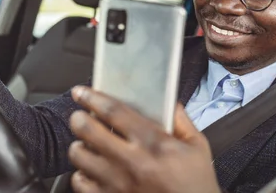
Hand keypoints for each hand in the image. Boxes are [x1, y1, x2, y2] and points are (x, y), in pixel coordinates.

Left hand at [68, 86, 221, 192]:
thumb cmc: (195, 185)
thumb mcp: (197, 147)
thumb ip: (181, 121)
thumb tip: (168, 101)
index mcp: (153, 143)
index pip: (114, 111)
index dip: (93, 97)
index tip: (82, 92)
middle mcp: (131, 162)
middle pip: (88, 130)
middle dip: (78, 118)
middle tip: (80, 116)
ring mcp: (117, 184)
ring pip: (79, 156)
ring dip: (80, 146)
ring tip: (87, 144)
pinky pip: (79, 182)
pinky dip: (81, 173)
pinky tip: (92, 170)